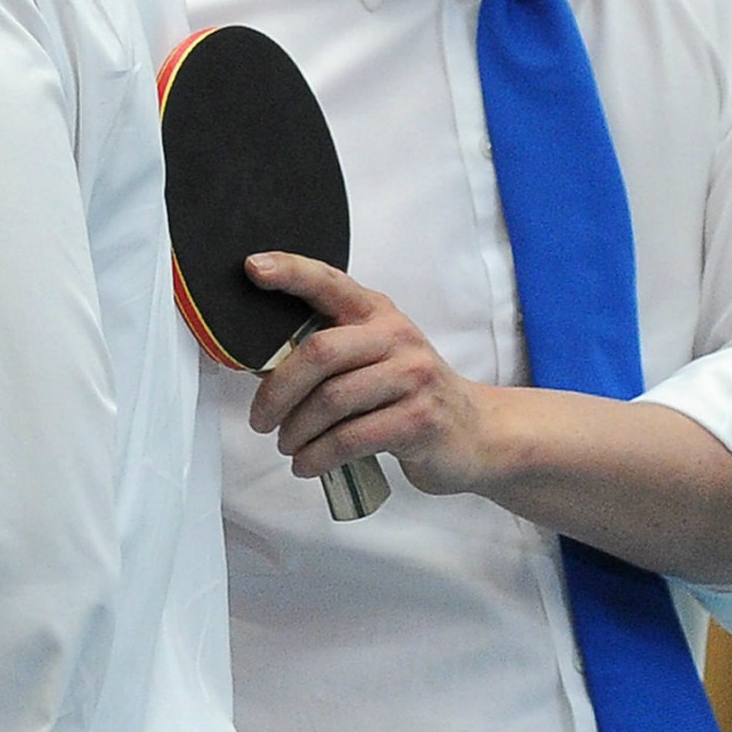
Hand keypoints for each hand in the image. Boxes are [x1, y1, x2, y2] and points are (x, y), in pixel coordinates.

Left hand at [244, 252, 496, 495]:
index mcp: (376, 312)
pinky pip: (351, 438)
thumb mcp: (375, 357)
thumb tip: (260, 365)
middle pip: (320, 353)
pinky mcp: (420, 419)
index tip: (253, 267)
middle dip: (277, 390)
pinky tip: (307, 464)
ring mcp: (412, 376)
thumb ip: (329, 352)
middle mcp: (396, 335)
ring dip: (296, 431)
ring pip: (332, 401)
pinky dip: (318, 456)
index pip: (329, 282)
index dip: (290, 272)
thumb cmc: (409, 393)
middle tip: (259, 419)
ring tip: (286, 446)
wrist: (478, 432)